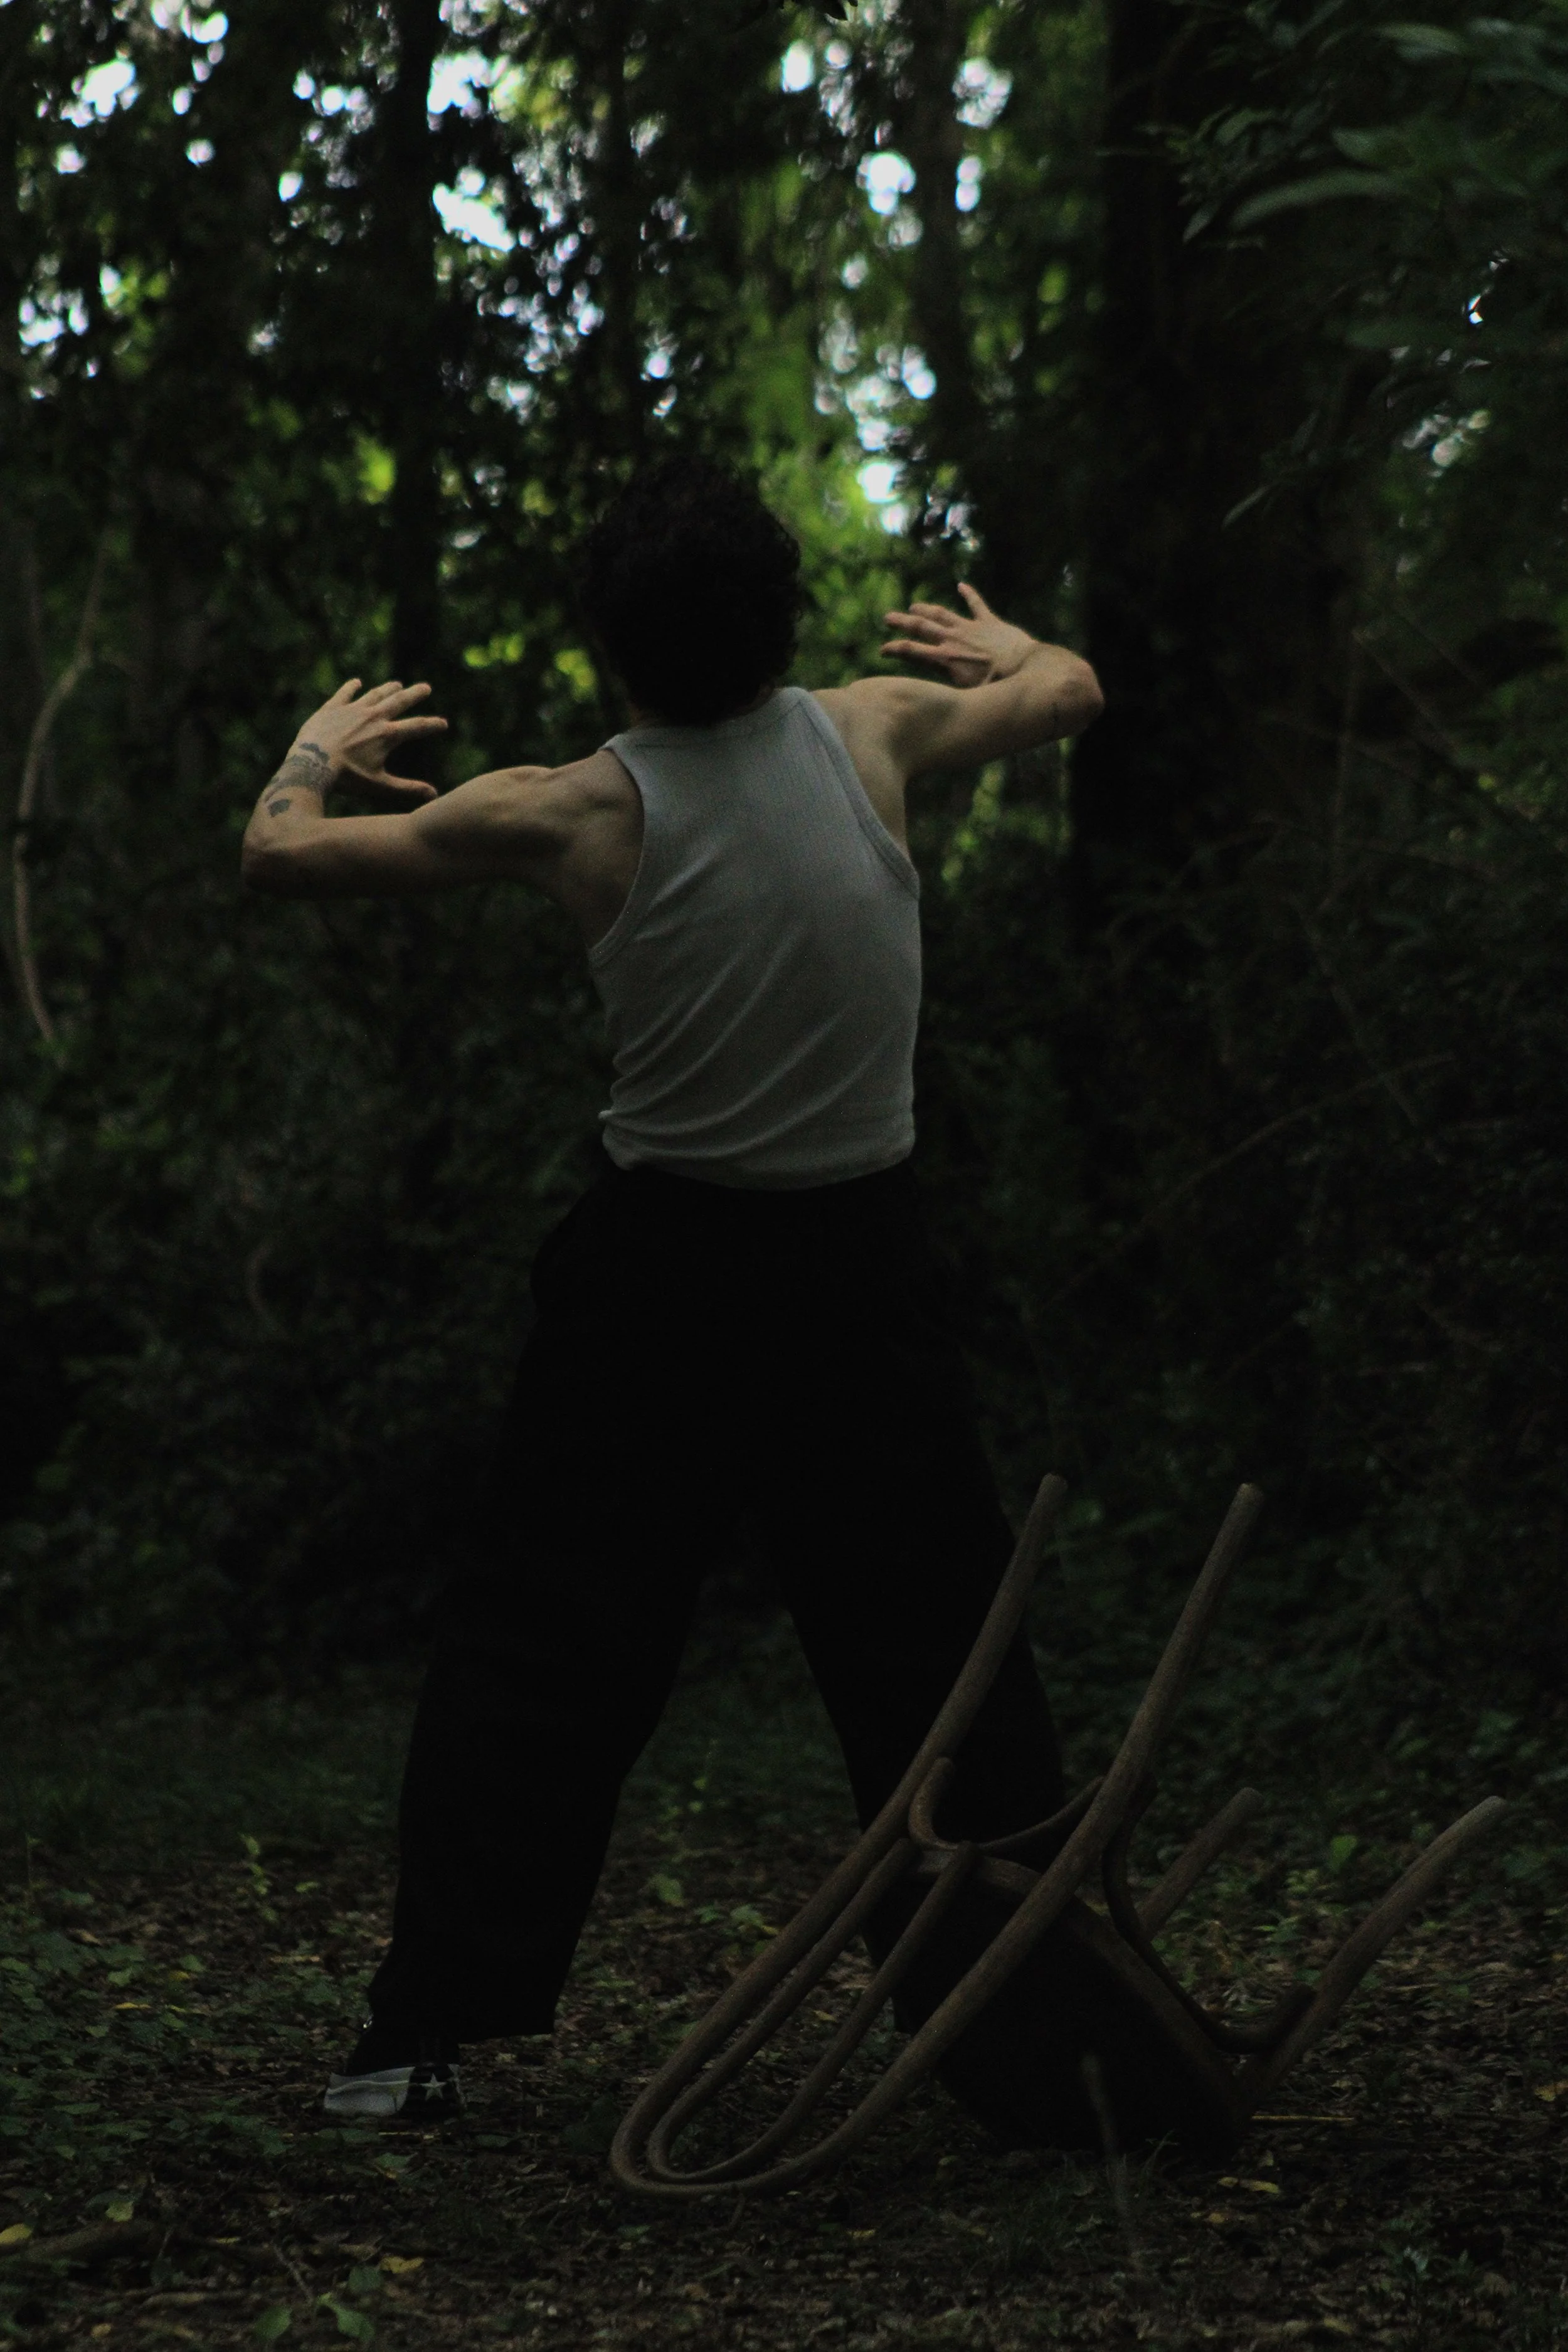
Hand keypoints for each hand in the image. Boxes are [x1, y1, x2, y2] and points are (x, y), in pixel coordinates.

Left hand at [290, 678, 448, 801]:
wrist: (312, 764)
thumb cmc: (347, 779)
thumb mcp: (380, 786)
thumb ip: (407, 789)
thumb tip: (433, 795)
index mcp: (387, 735)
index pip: (417, 727)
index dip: (433, 725)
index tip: (444, 723)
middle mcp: (373, 717)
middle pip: (399, 701)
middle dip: (414, 694)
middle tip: (426, 687)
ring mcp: (352, 710)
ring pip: (375, 694)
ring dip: (388, 688)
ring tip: (397, 684)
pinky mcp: (332, 708)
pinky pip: (345, 694)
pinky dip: (352, 687)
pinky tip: (357, 682)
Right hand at [880, 585, 1038, 688]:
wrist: (1024, 667)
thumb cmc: (996, 688)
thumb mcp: (967, 697)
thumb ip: (950, 695)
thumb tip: (938, 707)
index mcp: (945, 659)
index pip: (912, 651)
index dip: (895, 649)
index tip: (883, 649)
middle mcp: (953, 639)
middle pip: (921, 627)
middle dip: (902, 622)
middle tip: (888, 617)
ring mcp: (971, 628)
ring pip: (942, 613)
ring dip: (927, 609)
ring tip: (914, 606)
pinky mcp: (989, 622)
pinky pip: (977, 604)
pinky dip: (969, 594)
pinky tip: (962, 585)